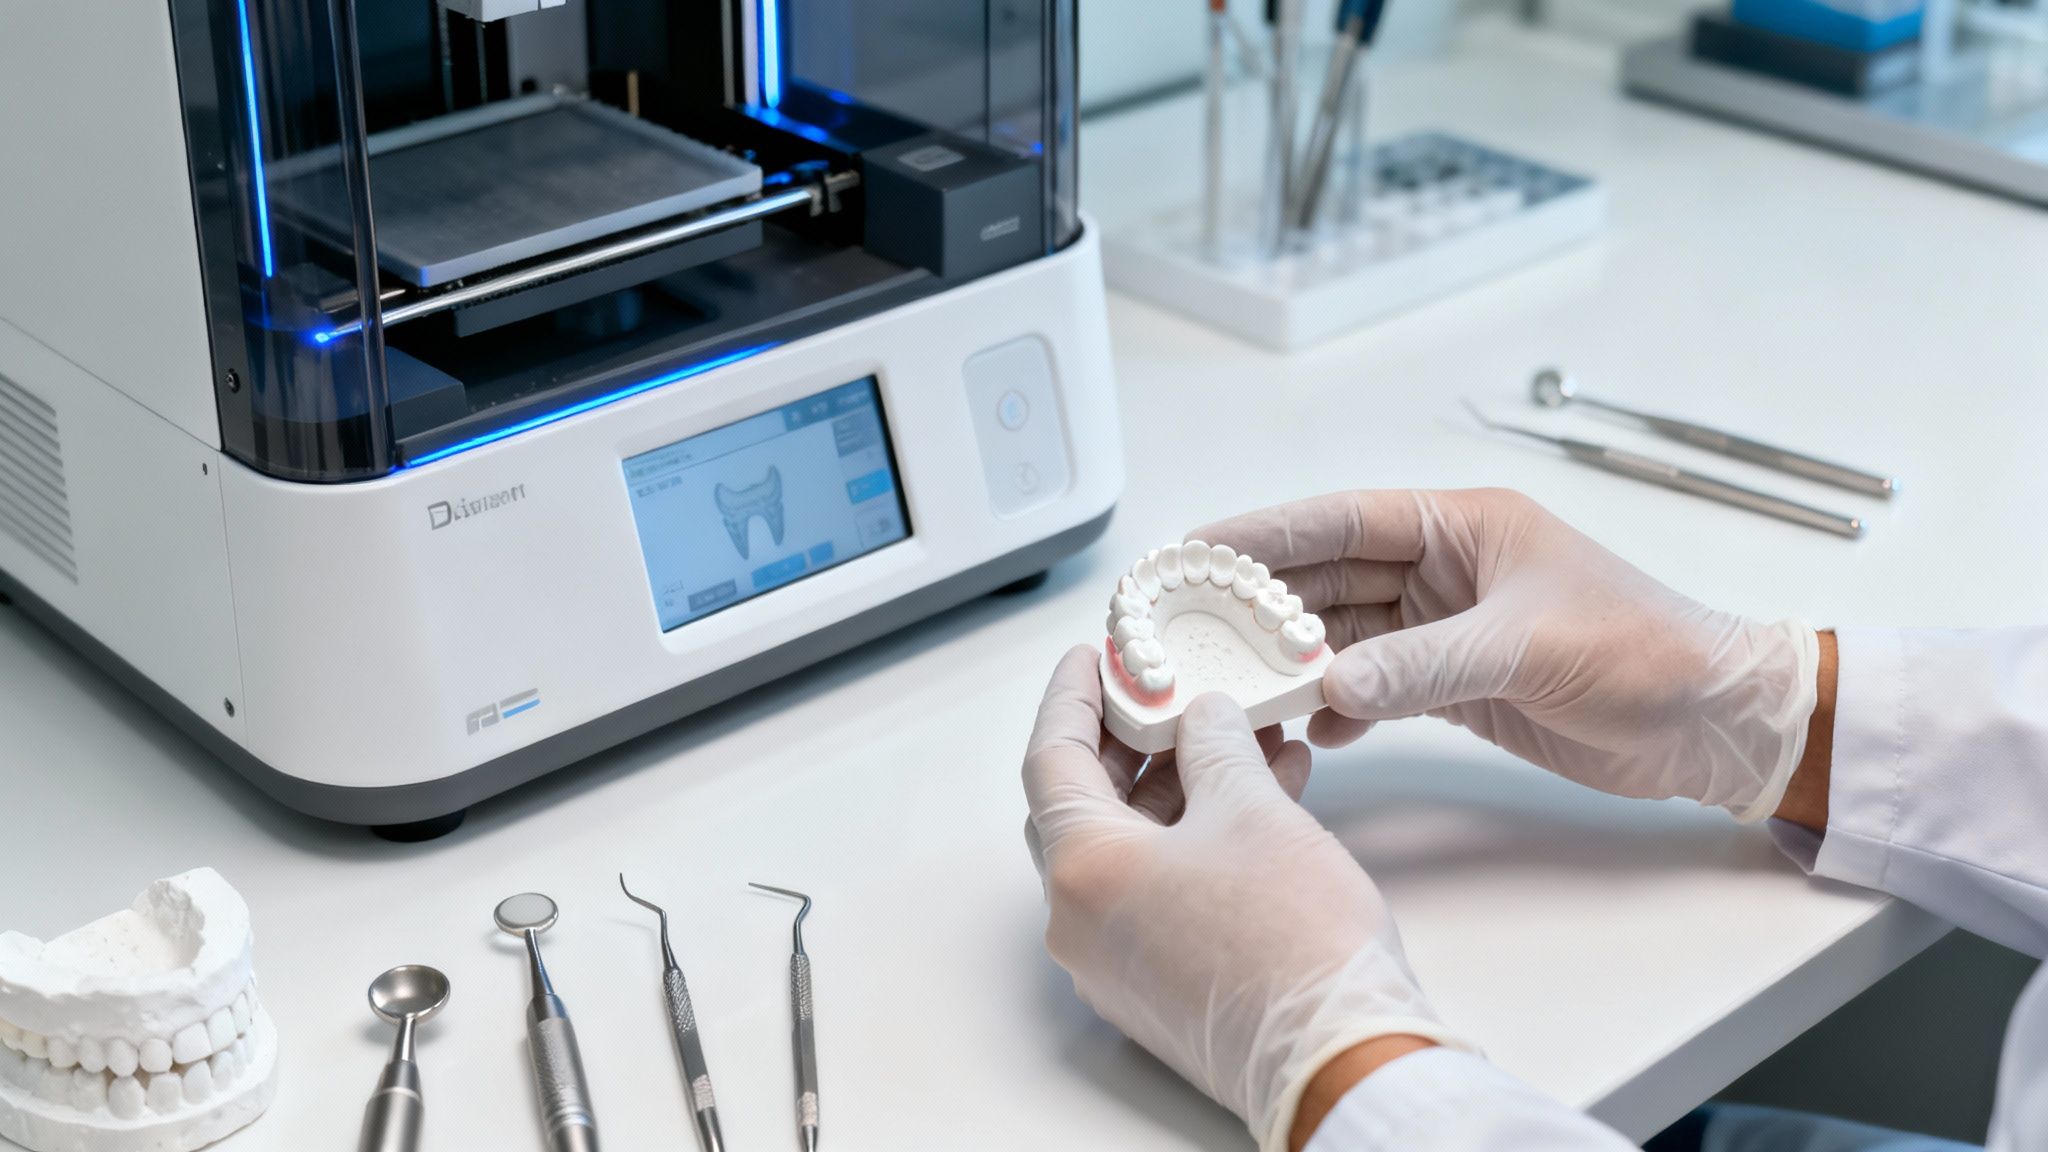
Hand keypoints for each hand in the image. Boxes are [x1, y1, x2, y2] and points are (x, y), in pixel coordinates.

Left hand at [1022, 647, 1466, 1151]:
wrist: (1341, 1057)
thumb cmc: (1292, 940)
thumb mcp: (1251, 809)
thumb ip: (1214, 746)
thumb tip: (1203, 717)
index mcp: (1081, 870)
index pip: (1051, 759)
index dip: (1073, 697)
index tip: (1093, 656)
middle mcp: (1081, 920)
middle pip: (1087, 803)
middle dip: (1135, 739)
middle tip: (1168, 692)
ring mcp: (1119, 958)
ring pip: (1135, 846)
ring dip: (1185, 786)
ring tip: (1245, 733)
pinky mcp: (1161, 982)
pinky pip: (1163, 887)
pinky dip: (1200, 836)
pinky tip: (1264, 793)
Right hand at [1194, 489, 1818, 820]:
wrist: (1714, 722)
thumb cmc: (1644, 652)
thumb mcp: (1528, 647)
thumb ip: (1422, 665)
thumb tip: (1327, 686)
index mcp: (1459, 526)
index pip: (1337, 521)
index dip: (1259, 535)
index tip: (1191, 551)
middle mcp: (1442, 569)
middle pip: (1324, 579)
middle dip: (1255, 603)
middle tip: (1182, 627)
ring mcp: (1444, 628)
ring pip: (1342, 638)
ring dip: (1290, 662)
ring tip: (1226, 686)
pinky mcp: (1456, 683)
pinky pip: (1372, 688)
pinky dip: (1337, 708)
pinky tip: (1305, 731)